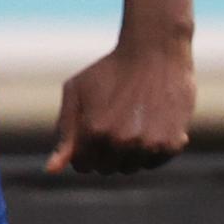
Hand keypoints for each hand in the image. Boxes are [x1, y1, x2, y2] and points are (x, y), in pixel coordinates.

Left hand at [46, 42, 194, 174]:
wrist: (154, 53)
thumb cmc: (110, 70)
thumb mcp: (76, 91)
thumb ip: (64, 132)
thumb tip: (52, 170)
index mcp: (93, 131)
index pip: (82, 165)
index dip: (84, 151)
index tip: (91, 132)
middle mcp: (120, 142)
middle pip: (107, 169)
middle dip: (105, 152)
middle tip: (113, 122)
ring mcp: (148, 145)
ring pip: (131, 168)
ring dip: (129, 152)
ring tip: (131, 121)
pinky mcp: (172, 144)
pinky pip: (154, 162)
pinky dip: (151, 149)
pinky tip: (150, 122)